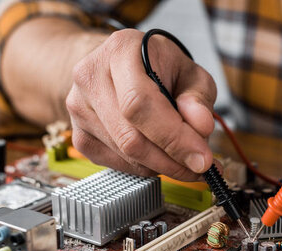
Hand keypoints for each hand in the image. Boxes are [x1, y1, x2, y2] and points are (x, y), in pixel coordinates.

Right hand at [66, 29, 216, 179]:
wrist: (121, 67)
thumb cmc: (159, 67)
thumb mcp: (190, 73)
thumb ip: (198, 98)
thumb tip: (201, 127)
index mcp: (120, 51)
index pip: (140, 103)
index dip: (173, 137)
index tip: (202, 159)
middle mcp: (91, 78)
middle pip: (130, 137)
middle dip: (172, 160)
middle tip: (200, 167)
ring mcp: (79, 109)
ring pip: (126, 155)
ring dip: (162, 165)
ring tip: (184, 158)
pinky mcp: (79, 136)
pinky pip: (117, 164)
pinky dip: (145, 167)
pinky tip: (159, 156)